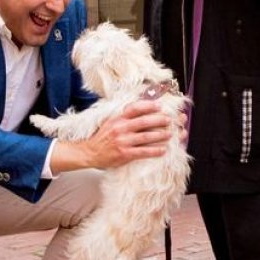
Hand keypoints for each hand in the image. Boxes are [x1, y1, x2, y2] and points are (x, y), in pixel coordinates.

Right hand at [53, 100, 172, 173]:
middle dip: (159, 120)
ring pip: (146, 137)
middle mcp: (120, 128)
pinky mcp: (125, 154)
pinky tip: (163, 150)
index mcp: (117, 118)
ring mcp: (123, 141)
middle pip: (144, 122)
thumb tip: (140, 108)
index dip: (148, 105)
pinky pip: (143, 151)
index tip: (159, 105)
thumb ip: (123, 116)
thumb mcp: (110, 121)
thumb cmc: (102, 137)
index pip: (134, 108)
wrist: (90, 152)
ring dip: (161, 135)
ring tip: (170, 134)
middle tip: (169, 120)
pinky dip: (155, 150)